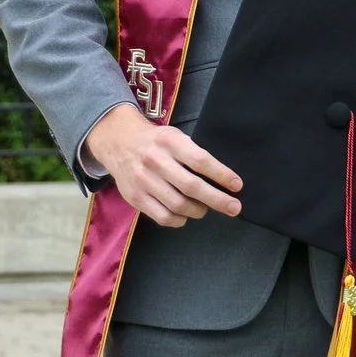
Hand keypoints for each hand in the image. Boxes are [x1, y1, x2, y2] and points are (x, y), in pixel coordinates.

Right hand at [85, 102, 244, 229]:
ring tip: (205, 208)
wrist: (118, 142)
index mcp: (169, 142)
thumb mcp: (175, 136)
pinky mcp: (135, 197)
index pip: (200, 161)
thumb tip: (222, 179)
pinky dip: (179, 220)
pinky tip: (185, 214)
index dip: (221, 175)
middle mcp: (155, 161)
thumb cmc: (155, 141)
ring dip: (198, 211)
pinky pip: (163, 217)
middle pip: (191, 187)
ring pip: (178, 205)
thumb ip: (193, 154)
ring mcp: (143, 181)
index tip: (236, 185)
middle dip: (217, 200)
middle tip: (234, 207)